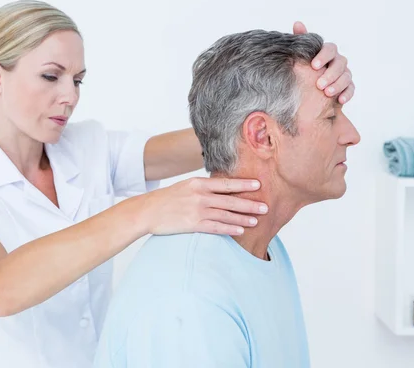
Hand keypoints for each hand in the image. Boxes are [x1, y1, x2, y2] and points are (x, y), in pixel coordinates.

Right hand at [142, 177, 268, 235]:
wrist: (147, 211)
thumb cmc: (166, 199)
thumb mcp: (185, 186)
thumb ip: (203, 187)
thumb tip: (222, 189)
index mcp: (198, 183)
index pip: (226, 183)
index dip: (244, 184)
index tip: (259, 184)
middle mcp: (200, 196)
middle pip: (230, 200)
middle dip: (250, 203)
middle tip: (266, 206)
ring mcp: (197, 210)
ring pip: (226, 214)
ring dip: (243, 218)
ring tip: (257, 220)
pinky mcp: (193, 225)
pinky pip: (216, 227)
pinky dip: (229, 228)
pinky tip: (240, 230)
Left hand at [293, 22, 354, 103]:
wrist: (305, 92)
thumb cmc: (303, 69)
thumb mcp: (300, 56)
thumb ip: (301, 41)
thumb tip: (297, 23)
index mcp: (326, 52)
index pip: (330, 49)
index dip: (323, 56)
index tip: (313, 66)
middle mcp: (337, 61)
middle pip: (340, 63)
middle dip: (330, 74)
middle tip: (319, 84)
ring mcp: (344, 74)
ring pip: (346, 76)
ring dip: (338, 84)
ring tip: (327, 93)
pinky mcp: (347, 87)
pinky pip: (351, 89)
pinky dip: (347, 94)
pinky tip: (340, 100)